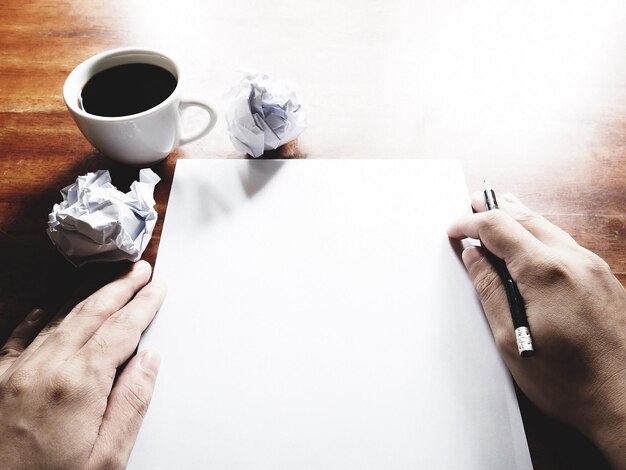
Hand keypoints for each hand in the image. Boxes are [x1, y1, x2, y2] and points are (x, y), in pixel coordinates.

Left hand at [0, 260, 165, 469]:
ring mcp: (15, 374)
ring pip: (57, 319)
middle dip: (120, 288)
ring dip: (86, 297)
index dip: (143, 304)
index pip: (121, 329)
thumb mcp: (108, 458)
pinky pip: (17, 339)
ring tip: (107, 282)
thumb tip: (149, 361)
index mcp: (77, 384)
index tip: (156, 288)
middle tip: (139, 270)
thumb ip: (131, 403)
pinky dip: (35, 320)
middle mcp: (43, 369)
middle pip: (90, 313)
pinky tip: (42, 310)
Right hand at [448, 192, 625, 468]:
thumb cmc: (569, 381)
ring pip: (548, 227)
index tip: (454, 230)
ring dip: (518, 216)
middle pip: (526, 218)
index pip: (499, 227)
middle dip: (495, 209)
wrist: (625, 401)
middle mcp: (574, 261)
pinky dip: (539, 233)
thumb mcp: (510, 338)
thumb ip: (489, 290)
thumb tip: (474, 256)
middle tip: (472, 203)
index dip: (470, 223)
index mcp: (546, 273)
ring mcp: (594, 268)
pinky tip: (530, 240)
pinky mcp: (604, 278)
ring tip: (499, 208)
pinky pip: (565, 242)